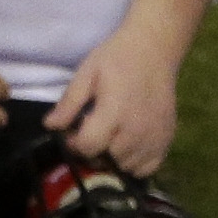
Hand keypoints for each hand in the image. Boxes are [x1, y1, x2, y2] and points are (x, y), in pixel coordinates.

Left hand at [46, 26, 182, 174]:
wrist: (154, 49)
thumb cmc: (117, 58)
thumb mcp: (87, 73)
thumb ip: (69, 102)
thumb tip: (50, 126)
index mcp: (114, 111)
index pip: (88, 147)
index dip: (75, 142)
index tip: (74, 130)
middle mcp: (136, 130)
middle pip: (106, 159)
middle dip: (93, 149)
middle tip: (92, 130)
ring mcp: (154, 138)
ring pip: (125, 167)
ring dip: (113, 157)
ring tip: (111, 135)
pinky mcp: (167, 141)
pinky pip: (146, 168)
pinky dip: (135, 162)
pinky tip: (128, 144)